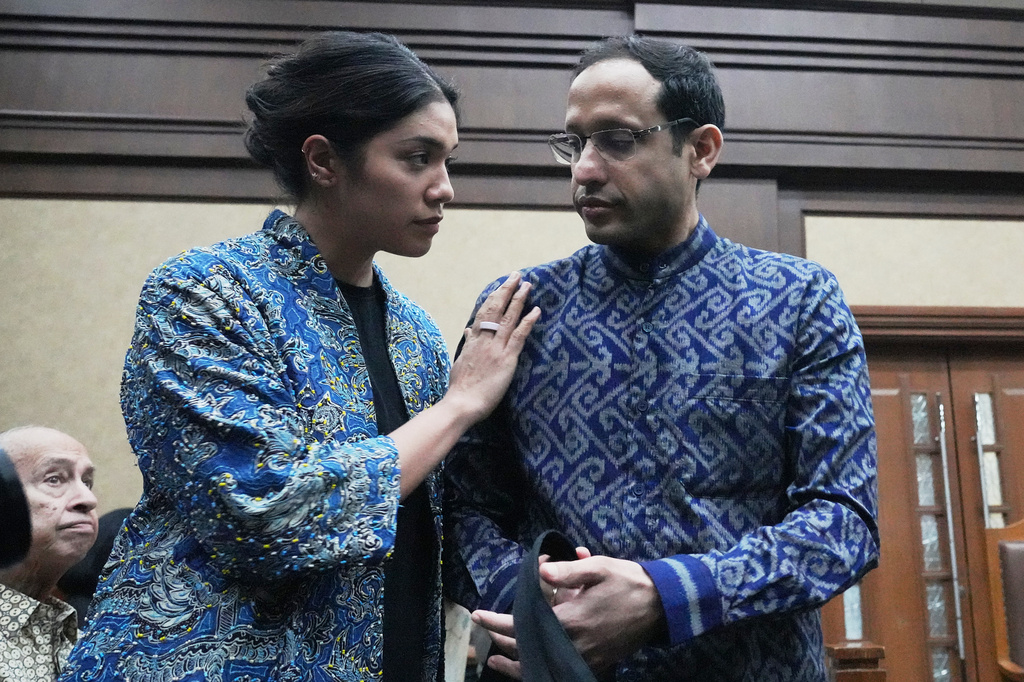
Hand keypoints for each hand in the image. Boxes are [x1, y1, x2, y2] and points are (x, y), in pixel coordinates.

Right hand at [446, 272, 539, 424]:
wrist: (461, 403)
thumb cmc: (460, 388)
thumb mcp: (460, 362)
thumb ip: (467, 345)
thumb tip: (467, 331)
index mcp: (472, 341)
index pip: (483, 313)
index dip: (494, 298)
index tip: (501, 286)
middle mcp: (483, 340)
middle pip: (495, 308)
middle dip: (506, 290)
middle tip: (516, 276)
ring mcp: (495, 348)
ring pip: (507, 317)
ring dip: (518, 299)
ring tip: (527, 285)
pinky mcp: (506, 359)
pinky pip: (518, 336)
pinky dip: (527, 321)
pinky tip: (535, 310)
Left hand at [473, 548, 663, 677]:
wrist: (662, 606)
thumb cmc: (628, 582)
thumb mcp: (598, 568)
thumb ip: (567, 572)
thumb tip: (539, 572)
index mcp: (571, 619)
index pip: (523, 624)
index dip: (497, 622)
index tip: (478, 615)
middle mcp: (574, 643)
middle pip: (527, 647)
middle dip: (501, 640)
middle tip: (483, 630)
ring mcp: (585, 657)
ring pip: (541, 665)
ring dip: (516, 664)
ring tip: (495, 660)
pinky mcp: (596, 663)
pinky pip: (559, 670)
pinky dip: (539, 669)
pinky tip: (530, 666)